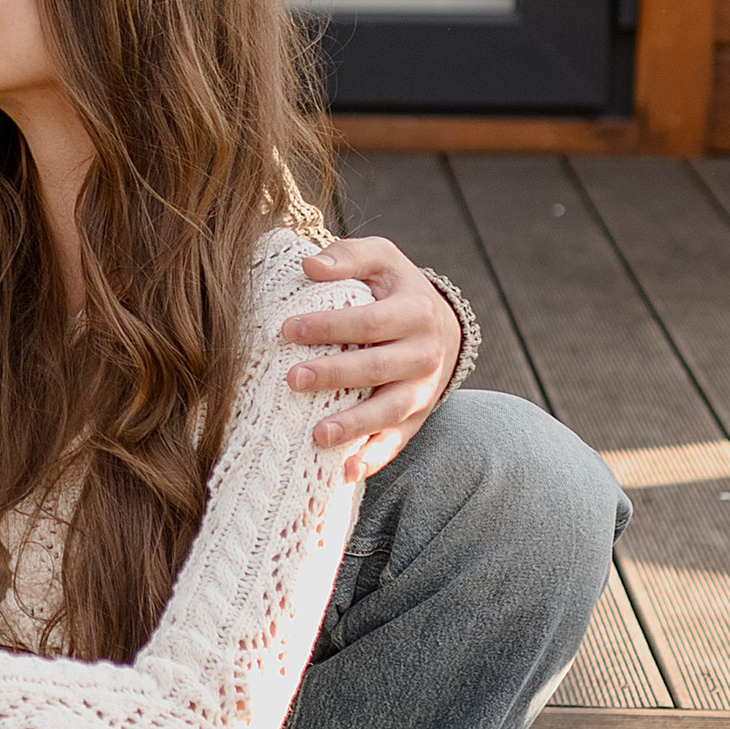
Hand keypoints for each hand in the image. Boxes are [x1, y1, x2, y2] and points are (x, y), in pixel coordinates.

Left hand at [281, 239, 462, 483]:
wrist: (442, 328)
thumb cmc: (395, 289)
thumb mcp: (381, 260)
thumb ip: (349, 257)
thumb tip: (309, 265)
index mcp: (415, 312)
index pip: (369, 321)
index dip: (329, 326)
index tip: (286, 329)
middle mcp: (424, 354)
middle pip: (377, 368)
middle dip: (335, 375)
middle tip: (293, 378)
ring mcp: (422, 391)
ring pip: (389, 412)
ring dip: (354, 425)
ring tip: (317, 435)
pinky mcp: (415, 419)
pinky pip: (396, 443)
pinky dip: (373, 458)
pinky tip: (346, 471)